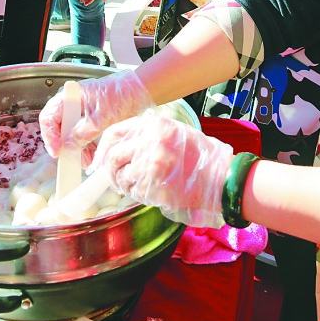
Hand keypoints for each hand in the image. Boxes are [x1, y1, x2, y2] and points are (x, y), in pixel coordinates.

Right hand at [39, 69, 153, 158]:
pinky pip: (81, 133)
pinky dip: (84, 144)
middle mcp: (72, 102)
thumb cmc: (121, 96)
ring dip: (75, 147)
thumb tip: (68, 146)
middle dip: (64, 145)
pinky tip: (91, 154)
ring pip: (69, 132)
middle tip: (70, 159)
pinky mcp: (90, 117)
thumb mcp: (100, 119)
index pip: (48, 117)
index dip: (50, 136)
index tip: (57, 152)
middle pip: (58, 126)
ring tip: (85, 160)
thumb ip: (81, 134)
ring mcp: (80, 109)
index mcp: (70, 96)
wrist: (140, 91)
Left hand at [93, 110, 233, 227]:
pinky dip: (137, 194)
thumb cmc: (201, 157)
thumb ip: (147, 134)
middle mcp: (149, 142)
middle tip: (115, 178)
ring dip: (124, 185)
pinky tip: (150, 191)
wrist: (221, 178)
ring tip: (139, 185)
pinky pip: (133, 192)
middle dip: (110, 171)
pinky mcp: (153, 186)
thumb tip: (119, 147)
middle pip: (113, 158)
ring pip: (121, 178)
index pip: (114, 133)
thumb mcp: (175, 132)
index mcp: (153, 126)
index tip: (99, 160)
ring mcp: (149, 165)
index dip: (103, 149)